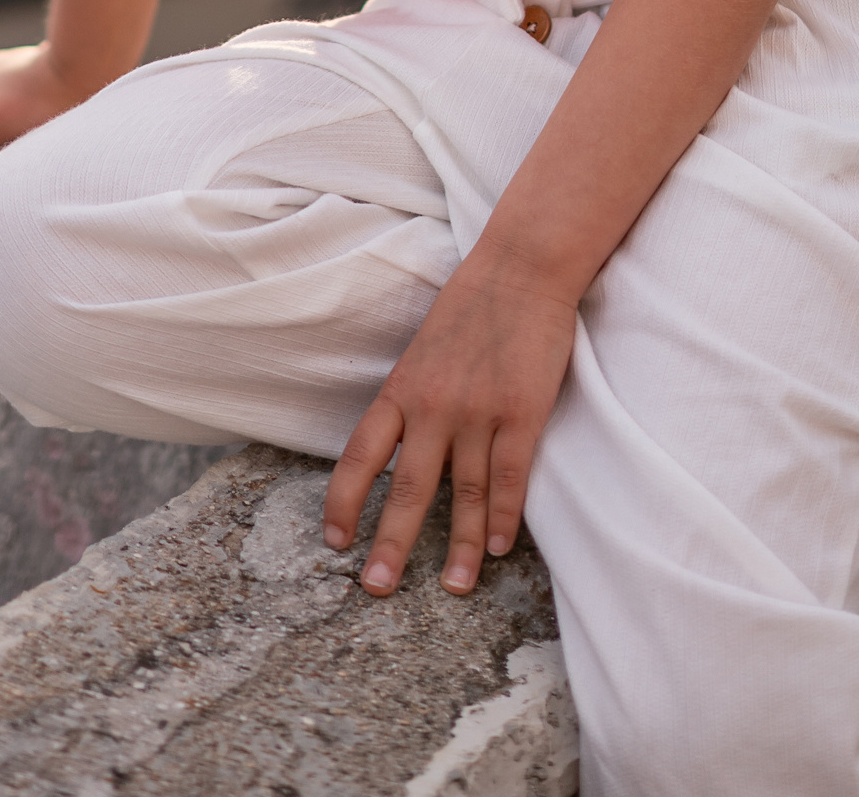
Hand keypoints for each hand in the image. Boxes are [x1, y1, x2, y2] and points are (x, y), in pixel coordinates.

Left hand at [322, 256, 576, 598]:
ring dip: (462, 548)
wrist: (521, 270)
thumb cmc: (471, 307)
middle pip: (410, 489)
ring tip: (456, 586)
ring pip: (466, 496)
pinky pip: (510, 479)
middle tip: (377, 588)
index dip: (345, 502)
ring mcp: (479, 413)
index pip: (361, 455)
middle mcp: (434, 406)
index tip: (336, 543)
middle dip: (391, 544)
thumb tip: (401, 450)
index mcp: (402, 388)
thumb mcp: (423, 350)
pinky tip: (502, 547)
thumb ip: (411, 399)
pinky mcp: (522, 414)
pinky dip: (505, 519)